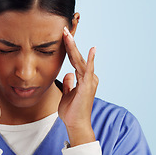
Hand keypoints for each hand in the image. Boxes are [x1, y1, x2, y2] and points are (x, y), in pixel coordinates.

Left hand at [58, 26, 98, 146]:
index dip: (69, 48)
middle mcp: (89, 77)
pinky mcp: (88, 86)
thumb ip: (68, 84)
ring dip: (73, 47)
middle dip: (70, 43)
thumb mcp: (67, 94)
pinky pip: (88, 71)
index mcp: (84, 78)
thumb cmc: (72, 112)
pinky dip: (90, 60)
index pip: (75, 59)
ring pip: (80, 60)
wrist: (76, 124)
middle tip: (64, 29)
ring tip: (67, 35)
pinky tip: (92, 50)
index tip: (63, 36)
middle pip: (78, 57)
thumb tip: (68, 74)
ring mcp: (89, 81)